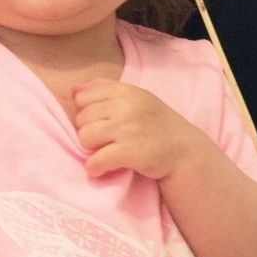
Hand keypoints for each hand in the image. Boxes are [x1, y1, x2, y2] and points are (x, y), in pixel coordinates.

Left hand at [72, 78, 206, 179]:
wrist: (184, 150)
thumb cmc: (155, 123)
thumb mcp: (136, 98)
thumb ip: (105, 89)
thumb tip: (73, 89)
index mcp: (126, 91)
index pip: (83, 96)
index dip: (84, 110)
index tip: (97, 122)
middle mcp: (126, 107)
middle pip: (81, 118)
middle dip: (87, 131)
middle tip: (103, 140)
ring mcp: (128, 129)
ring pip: (84, 137)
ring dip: (89, 149)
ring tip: (102, 152)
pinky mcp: (130, 152)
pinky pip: (95, 161)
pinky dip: (94, 167)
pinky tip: (102, 168)